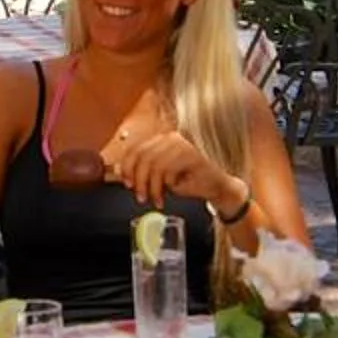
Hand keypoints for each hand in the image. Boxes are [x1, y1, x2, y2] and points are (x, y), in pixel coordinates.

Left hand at [104, 123, 228, 210]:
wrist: (217, 187)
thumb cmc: (190, 181)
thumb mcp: (162, 177)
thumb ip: (144, 171)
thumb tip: (119, 171)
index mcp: (163, 139)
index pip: (136, 148)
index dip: (127, 166)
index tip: (126, 182)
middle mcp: (172, 137)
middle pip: (143, 156)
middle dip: (138, 180)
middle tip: (140, 196)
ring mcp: (183, 144)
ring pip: (155, 165)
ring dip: (152, 187)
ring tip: (155, 199)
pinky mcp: (193, 154)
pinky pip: (169, 170)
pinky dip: (167, 186)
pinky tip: (170, 193)